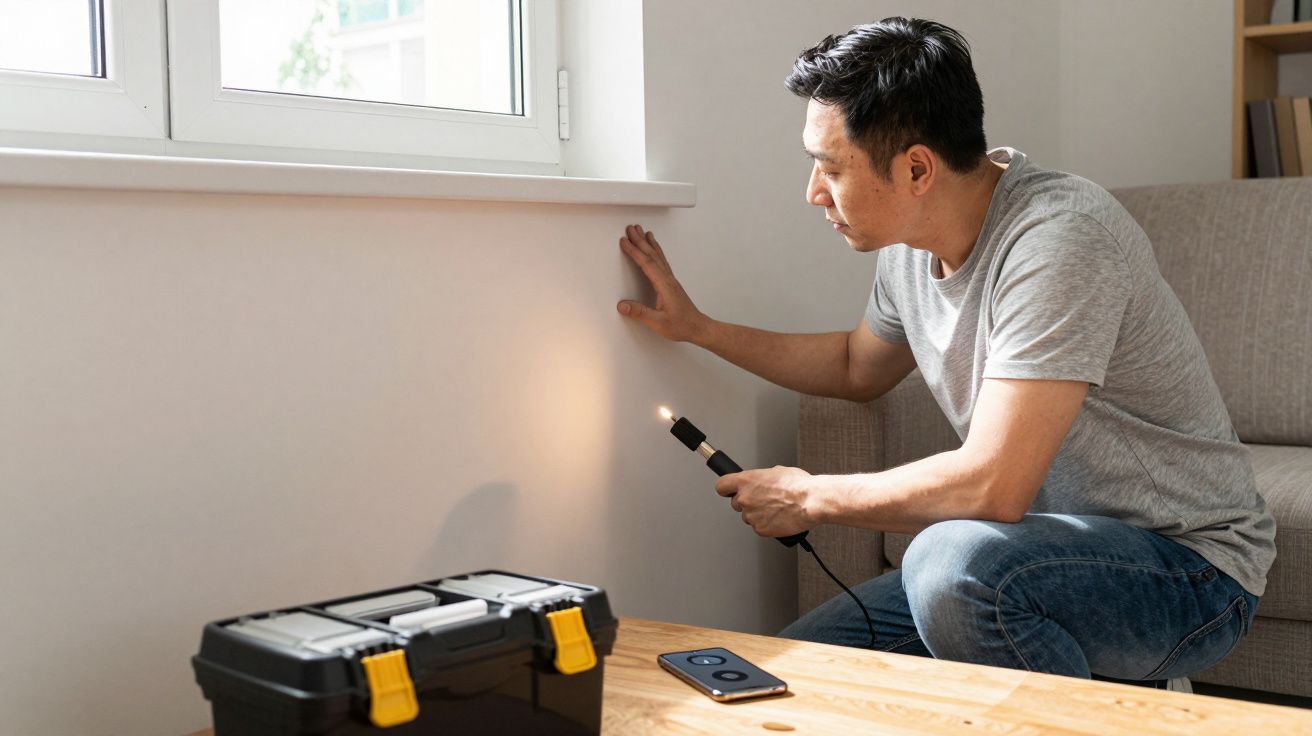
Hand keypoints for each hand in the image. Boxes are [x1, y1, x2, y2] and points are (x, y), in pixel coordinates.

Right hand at [616, 224, 707, 342]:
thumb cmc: (682, 325)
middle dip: (640, 240)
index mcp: (665, 285)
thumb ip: (640, 313)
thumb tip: (622, 305)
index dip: (634, 252)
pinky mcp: (671, 283)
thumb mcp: (659, 322)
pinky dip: (656, 251)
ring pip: (658, 256)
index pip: (647, 264)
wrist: (698, 327)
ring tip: (642, 231)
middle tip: (630, 228)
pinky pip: (662, 261)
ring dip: (648, 243)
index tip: (624, 241)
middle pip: (652, 255)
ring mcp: (670, 280)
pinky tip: (654, 249)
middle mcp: (668, 279)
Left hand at [714, 466, 817, 536]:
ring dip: (757, 515)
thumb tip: (762, 481)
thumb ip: (762, 477)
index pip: (722, 486)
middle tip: (762, 501)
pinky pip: (758, 528)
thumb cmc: (799, 485)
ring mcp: (751, 515)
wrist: (811, 501)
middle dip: (747, 503)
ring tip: (775, 510)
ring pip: (747, 517)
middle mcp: (745, 498)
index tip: (729, 491)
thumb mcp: (777, 471)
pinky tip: (778, 518)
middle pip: (735, 504)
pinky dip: (766, 525)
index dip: (726, 489)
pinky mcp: (760, 529)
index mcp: (747, 480)